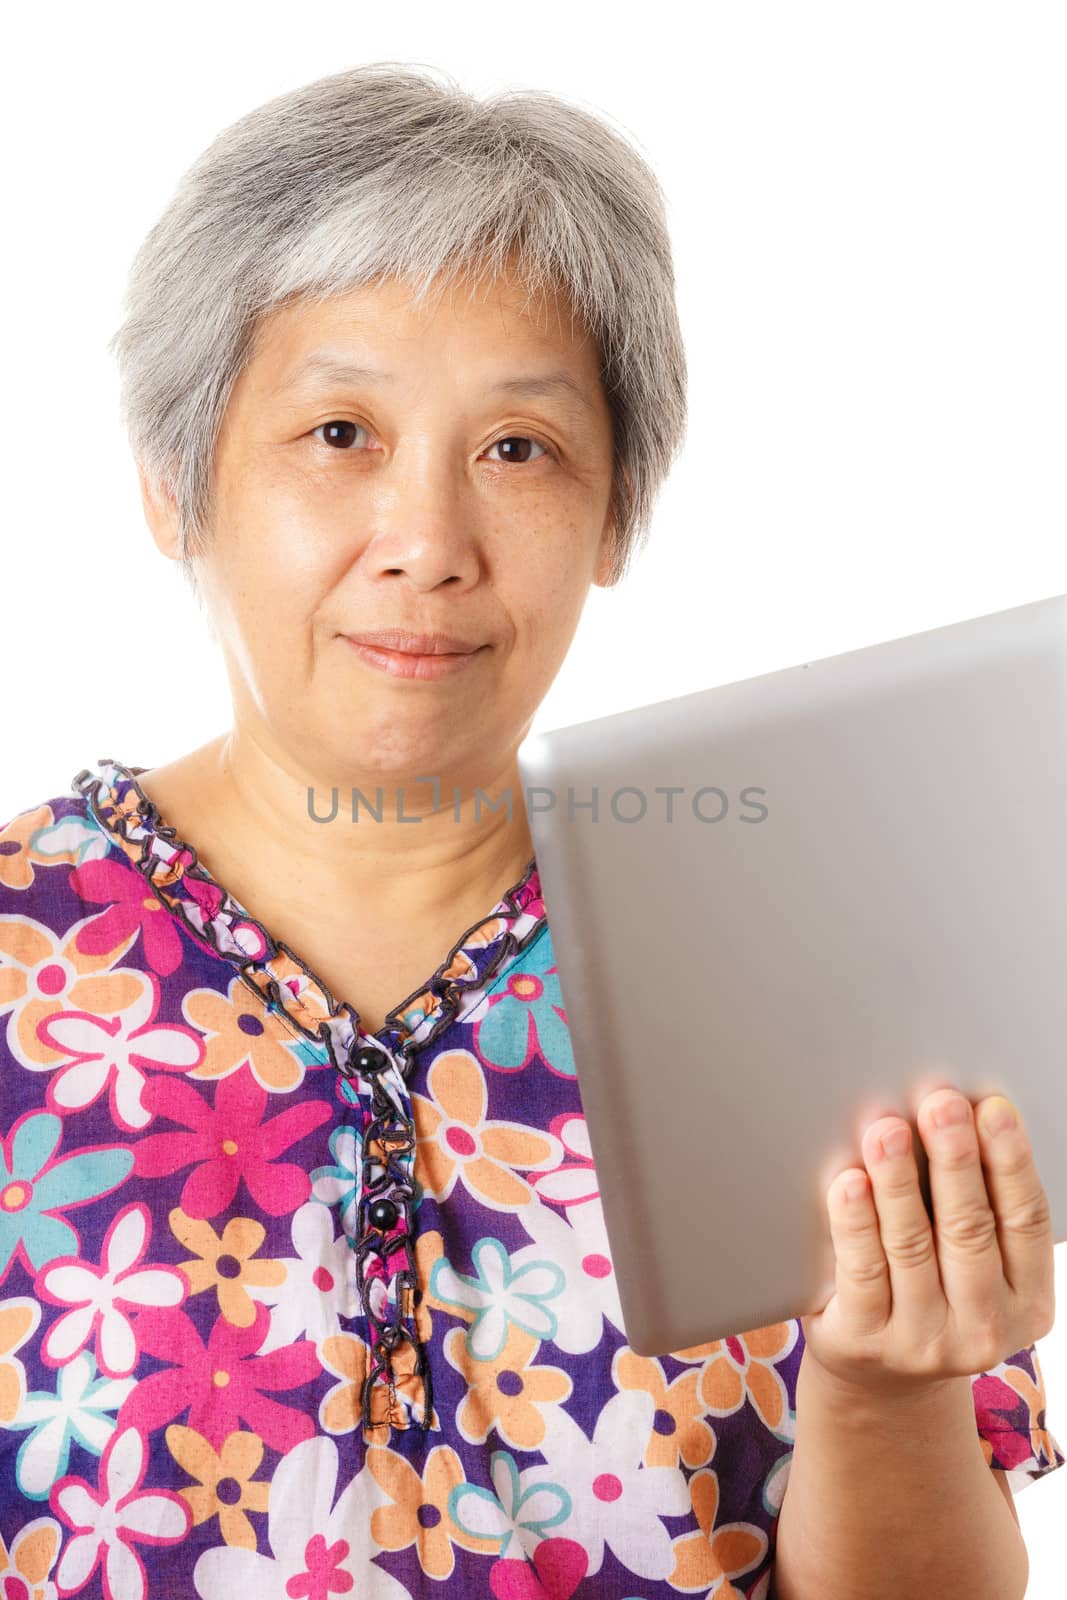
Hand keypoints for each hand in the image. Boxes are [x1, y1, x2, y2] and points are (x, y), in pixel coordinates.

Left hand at [800, 1086, 1055, 1399]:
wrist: (879, 1377)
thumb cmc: (931, 1291)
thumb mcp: (974, 1264)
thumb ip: (977, 1206)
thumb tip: (959, 1116)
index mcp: (1027, 1301)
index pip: (1027, 1221)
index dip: (1011, 1160)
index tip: (993, 1108)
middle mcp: (983, 1328)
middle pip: (970, 1229)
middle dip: (955, 1159)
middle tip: (941, 1105)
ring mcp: (923, 1341)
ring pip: (911, 1245)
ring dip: (898, 1180)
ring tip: (887, 1130)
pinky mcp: (866, 1341)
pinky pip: (861, 1270)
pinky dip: (855, 1222)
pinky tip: (850, 1183)